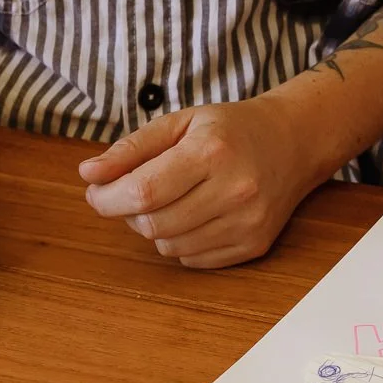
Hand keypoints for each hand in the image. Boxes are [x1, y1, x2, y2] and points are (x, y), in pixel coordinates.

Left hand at [80, 95, 328, 267]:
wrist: (293, 142)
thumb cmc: (230, 130)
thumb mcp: (179, 123)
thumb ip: (131, 149)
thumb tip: (88, 175)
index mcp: (211, 152)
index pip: (144, 191)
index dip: (107, 199)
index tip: (95, 192)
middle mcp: (234, 191)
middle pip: (153, 224)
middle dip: (128, 212)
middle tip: (132, 192)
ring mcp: (247, 222)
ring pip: (169, 246)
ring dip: (155, 227)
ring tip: (169, 200)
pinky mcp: (254, 245)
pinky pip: (192, 259)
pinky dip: (180, 242)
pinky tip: (194, 215)